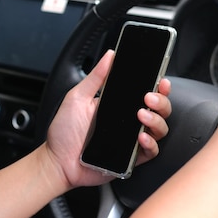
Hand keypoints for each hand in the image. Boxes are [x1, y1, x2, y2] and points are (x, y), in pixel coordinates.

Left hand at [42, 50, 171, 189]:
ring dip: (156, 120)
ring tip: (141, 115)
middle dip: (161, 101)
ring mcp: (132, 140)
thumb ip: (96, 77)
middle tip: (149, 98)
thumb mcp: (77, 97)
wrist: (57, 161)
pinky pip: (151, 151)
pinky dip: (150, 143)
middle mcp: (129, 121)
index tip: (161, 80)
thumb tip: (110, 55)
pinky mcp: (132, 159)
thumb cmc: (64, 132)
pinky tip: (140, 137)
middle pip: (160, 110)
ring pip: (160, 129)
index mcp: (120, 105)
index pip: (147, 92)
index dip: (159, 86)